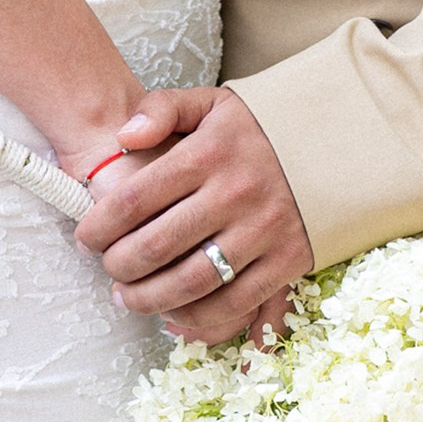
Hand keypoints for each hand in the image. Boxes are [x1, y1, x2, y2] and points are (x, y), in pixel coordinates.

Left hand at [75, 86, 313, 345]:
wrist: (337, 142)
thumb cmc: (259, 128)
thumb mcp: (211, 103)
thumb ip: (161, 109)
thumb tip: (123, 137)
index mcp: (208, 154)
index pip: (134, 200)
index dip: (99, 226)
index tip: (85, 238)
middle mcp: (234, 194)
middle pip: (155, 247)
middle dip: (118, 268)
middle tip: (108, 270)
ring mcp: (263, 231)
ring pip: (191, 283)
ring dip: (149, 299)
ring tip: (129, 298)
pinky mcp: (288, 261)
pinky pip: (235, 303)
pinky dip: (198, 318)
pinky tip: (174, 315)